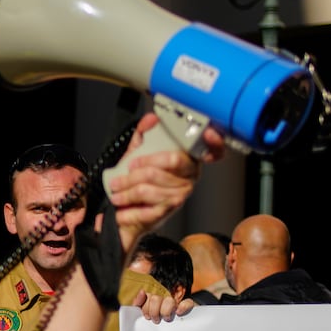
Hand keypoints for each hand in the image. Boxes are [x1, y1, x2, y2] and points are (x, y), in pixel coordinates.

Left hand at [111, 113, 225, 248]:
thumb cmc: (137, 178)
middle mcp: (190, 177)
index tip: (209, 133)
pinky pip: (146, 207)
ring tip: (115, 190)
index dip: (215, 141)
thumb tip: (151, 118)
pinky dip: (129, 208)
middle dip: (137, 170)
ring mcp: (181, 194)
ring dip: (126, 189)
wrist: (126, 208)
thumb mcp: (137, 151)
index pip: (211, 149)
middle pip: (167, 164)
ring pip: (149, 187)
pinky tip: (120, 207)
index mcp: (188, 159)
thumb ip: (143, 133)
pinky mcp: (169, 211)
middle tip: (123, 171)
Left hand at [133, 289, 196, 322]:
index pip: (147, 297)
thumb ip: (139, 303)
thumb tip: (142, 291)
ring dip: (165, 312)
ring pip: (169, 300)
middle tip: (156, 320)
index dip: (145, 308)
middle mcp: (165, 300)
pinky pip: (188, 302)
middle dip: (154, 311)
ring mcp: (177, 303)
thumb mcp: (146, 313)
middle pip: (156, 299)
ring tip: (166, 319)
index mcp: (155, 300)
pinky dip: (183, 307)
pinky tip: (178, 313)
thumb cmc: (158, 321)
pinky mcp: (189, 307)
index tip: (147, 317)